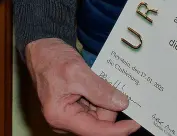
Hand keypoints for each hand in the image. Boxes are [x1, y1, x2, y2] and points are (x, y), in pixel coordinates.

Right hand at [25, 38, 139, 135]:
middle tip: (115, 86)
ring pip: (98, 115)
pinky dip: (101, 97)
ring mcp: (69, 114)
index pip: (95, 131)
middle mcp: (64, 120)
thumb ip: (100, 90)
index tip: (135, 123)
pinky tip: (101, 84)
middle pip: (98, 123)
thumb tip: (122, 103)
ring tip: (102, 80)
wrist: (41, 48)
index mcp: (61, 116)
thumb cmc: (52, 59)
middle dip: (110, 107)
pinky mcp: (74, 107)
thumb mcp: (77, 72)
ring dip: (105, 100)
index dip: (118, 129)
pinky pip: (93, 107)